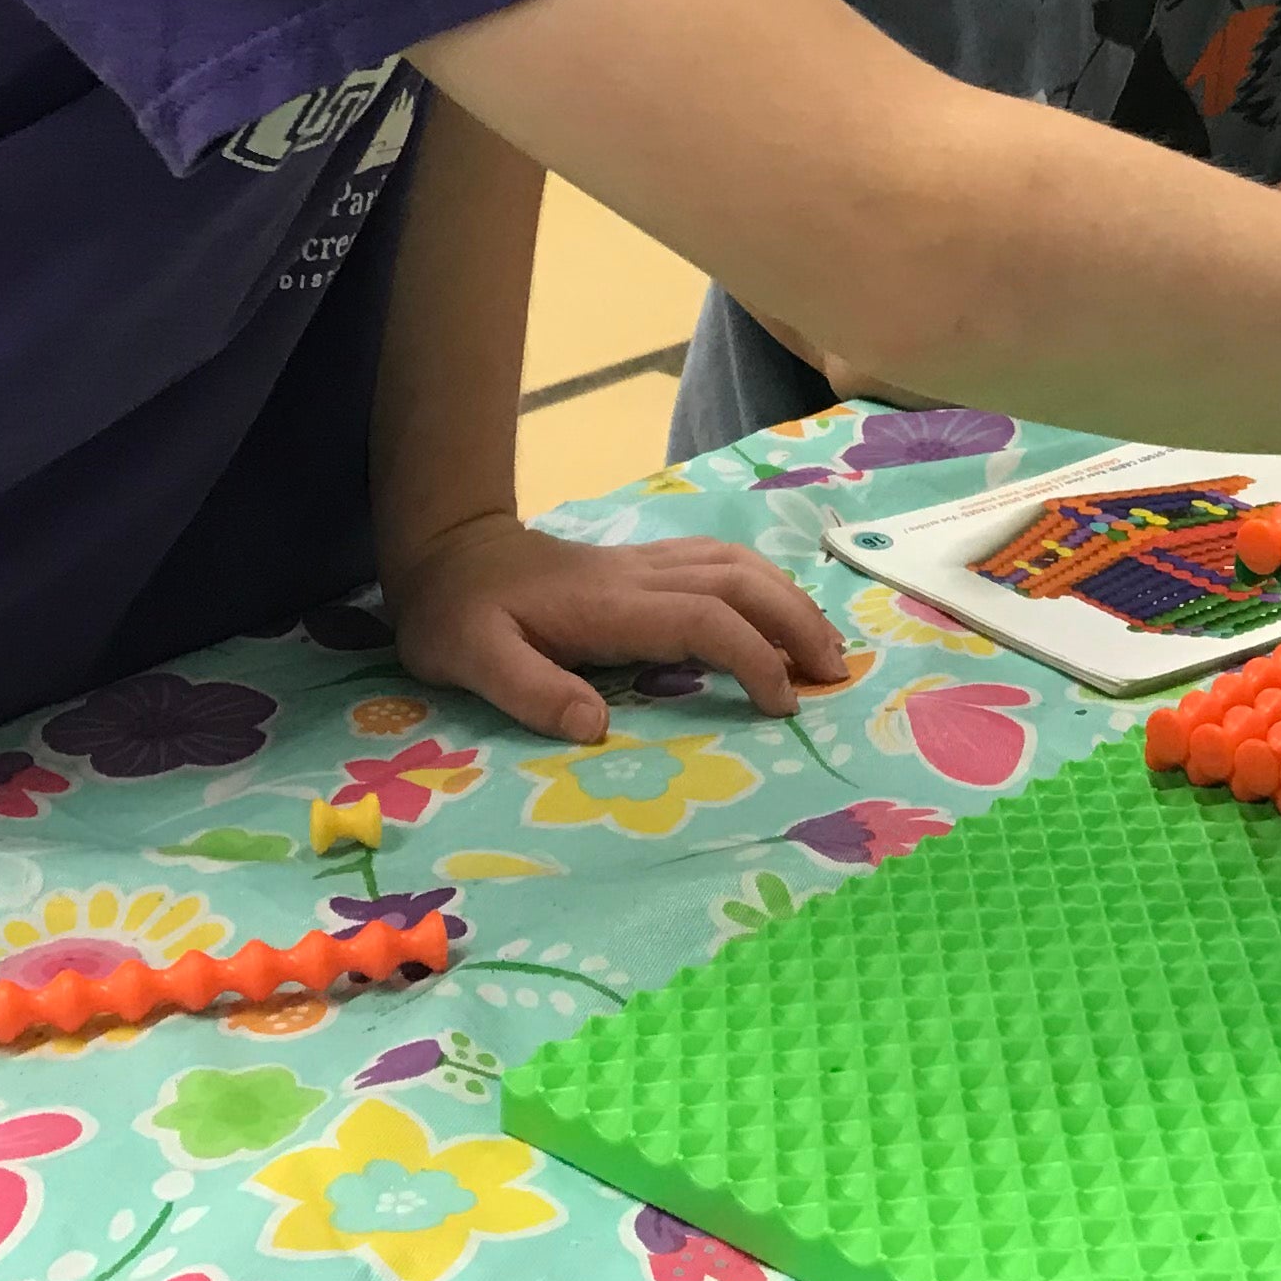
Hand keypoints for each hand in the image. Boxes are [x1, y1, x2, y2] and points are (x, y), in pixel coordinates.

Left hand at [387, 511, 849, 743]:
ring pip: (736, 565)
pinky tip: (776, 610)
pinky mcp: (641, 565)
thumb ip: (529, 690)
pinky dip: (762, 583)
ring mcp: (643, 564)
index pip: (703, 619)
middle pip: (740, 582)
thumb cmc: (455, 614)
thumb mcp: (470, 658)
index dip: (751, 657)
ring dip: (788, 600)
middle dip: (795, 623)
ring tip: (823, 648)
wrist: (445, 552)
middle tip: (835, 675)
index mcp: (608, 605)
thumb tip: (596, 727)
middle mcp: (638, 576)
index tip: (782, 705)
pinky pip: (718, 562)